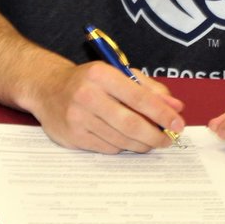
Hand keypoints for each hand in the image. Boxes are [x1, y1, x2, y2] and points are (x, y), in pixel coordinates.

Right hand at [28, 62, 184, 153]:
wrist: (46, 88)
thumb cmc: (88, 80)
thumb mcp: (117, 74)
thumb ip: (149, 88)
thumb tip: (176, 107)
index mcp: (101, 74)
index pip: (139, 97)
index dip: (163, 113)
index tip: (178, 124)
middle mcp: (87, 95)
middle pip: (131, 124)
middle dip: (155, 135)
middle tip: (168, 139)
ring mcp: (78, 118)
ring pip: (121, 140)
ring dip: (142, 144)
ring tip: (151, 141)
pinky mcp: (73, 136)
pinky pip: (107, 148)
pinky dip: (122, 147)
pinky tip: (126, 141)